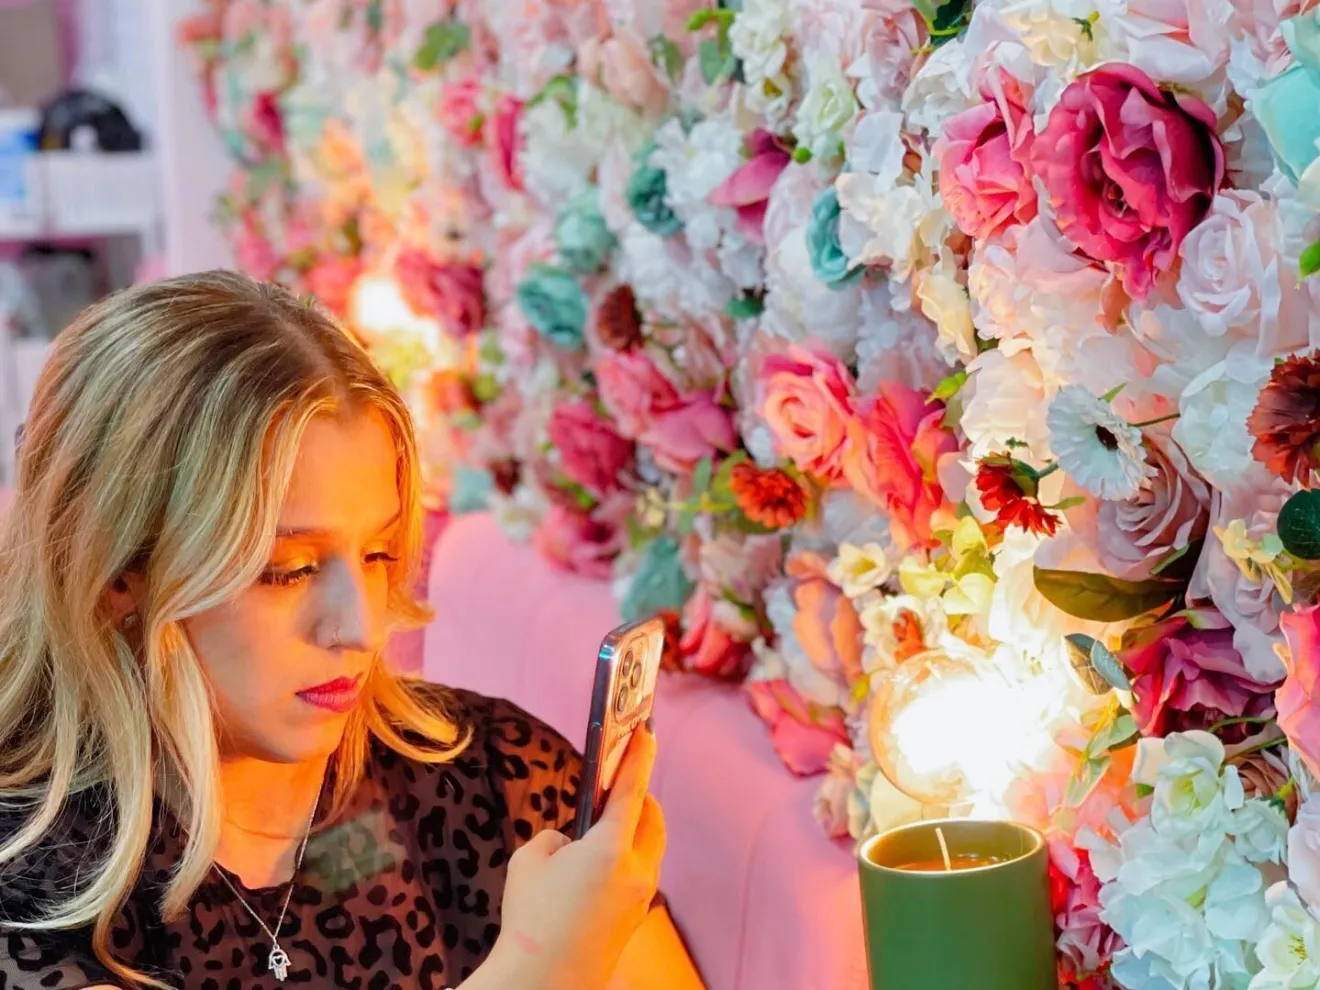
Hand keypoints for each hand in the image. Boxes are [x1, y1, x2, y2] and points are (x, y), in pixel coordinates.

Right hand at [476, 727, 665, 989]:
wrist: (543, 980)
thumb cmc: (532, 918)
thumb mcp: (529, 861)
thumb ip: (554, 839)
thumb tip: (569, 844)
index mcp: (611, 849)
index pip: (632, 789)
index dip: (639, 756)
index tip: (647, 730)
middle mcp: (636, 872)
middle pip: (652, 820)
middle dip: (640, 797)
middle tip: (620, 784)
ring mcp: (640, 898)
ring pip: (648, 850)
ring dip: (633, 831)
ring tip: (603, 826)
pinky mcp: (635, 919)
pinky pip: (638, 876)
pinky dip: (625, 860)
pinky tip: (597, 868)